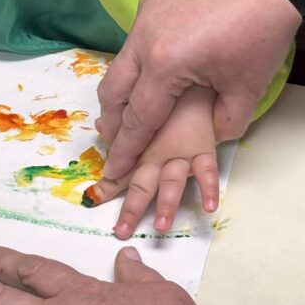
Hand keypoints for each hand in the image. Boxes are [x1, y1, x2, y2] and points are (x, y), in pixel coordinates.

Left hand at [92, 85, 217, 238]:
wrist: (195, 72)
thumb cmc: (166, 88)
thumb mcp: (140, 101)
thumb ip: (121, 120)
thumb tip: (101, 127)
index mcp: (141, 143)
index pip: (122, 170)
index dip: (108, 186)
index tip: (93, 201)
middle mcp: (158, 151)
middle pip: (142, 183)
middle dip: (131, 207)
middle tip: (121, 231)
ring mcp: (182, 152)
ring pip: (171, 181)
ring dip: (166, 204)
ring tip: (160, 226)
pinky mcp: (204, 147)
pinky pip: (208, 170)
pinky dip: (210, 188)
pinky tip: (210, 208)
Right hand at [98, 0, 299, 179]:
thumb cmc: (260, 30)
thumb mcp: (249, 87)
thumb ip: (226, 121)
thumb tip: (212, 133)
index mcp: (164, 66)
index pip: (138, 118)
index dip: (127, 149)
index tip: (115, 170)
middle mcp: (144, 37)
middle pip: (114, 89)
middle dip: (112, 120)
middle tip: (116, 139)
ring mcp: (146, 11)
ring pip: (124, 57)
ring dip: (126, 85)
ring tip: (135, 102)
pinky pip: (140, 30)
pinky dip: (144, 51)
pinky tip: (163, 56)